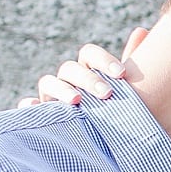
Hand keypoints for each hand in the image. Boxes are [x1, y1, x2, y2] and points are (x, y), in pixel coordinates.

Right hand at [16, 27, 148, 106]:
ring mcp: (52, 97)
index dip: (103, 60)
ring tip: (76, 101)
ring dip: (61, 89)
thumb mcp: (128, 92)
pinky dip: (28, 105)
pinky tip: (34, 106)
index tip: (122, 74)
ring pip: (48, 83)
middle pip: (70, 68)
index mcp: (88, 70)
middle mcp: (68, 80)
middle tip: (106, 94)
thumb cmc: (119, 112)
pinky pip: (29, 107)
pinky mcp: (43, 115)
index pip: (89, 55)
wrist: (111, 142)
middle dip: (88, 79)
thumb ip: (134, 64)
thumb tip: (141, 30)